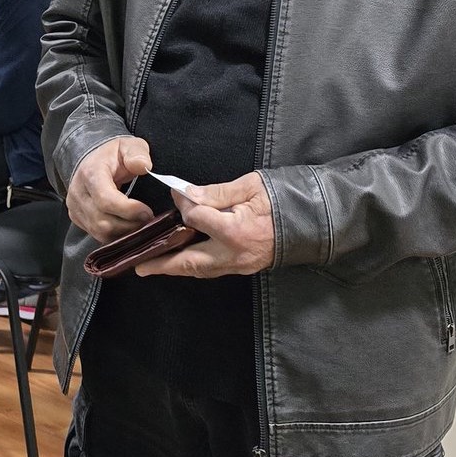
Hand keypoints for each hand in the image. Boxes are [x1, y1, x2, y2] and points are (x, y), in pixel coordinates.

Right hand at [66, 136, 154, 243]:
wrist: (92, 159)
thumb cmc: (113, 155)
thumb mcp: (129, 145)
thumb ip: (137, 153)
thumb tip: (144, 166)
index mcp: (90, 173)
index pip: (106, 200)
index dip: (128, 210)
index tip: (147, 211)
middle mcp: (78, 193)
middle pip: (103, 221)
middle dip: (129, 224)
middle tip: (148, 220)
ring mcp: (75, 208)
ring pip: (100, 232)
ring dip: (124, 233)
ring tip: (140, 224)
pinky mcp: (77, 218)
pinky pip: (97, 235)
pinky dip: (115, 236)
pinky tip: (128, 228)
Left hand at [132, 172, 276, 278]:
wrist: (315, 220)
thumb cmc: (284, 199)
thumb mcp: (251, 186)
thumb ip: (216, 193)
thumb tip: (187, 195)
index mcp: (236, 231)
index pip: (197, 219)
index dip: (184, 205)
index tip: (177, 195)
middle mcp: (235, 253)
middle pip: (191, 261)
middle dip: (164, 264)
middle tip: (140, 265)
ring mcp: (241, 264)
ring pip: (201, 270)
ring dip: (177, 268)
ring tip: (154, 266)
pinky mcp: (245, 267)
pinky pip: (214, 269)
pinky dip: (195, 266)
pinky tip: (183, 260)